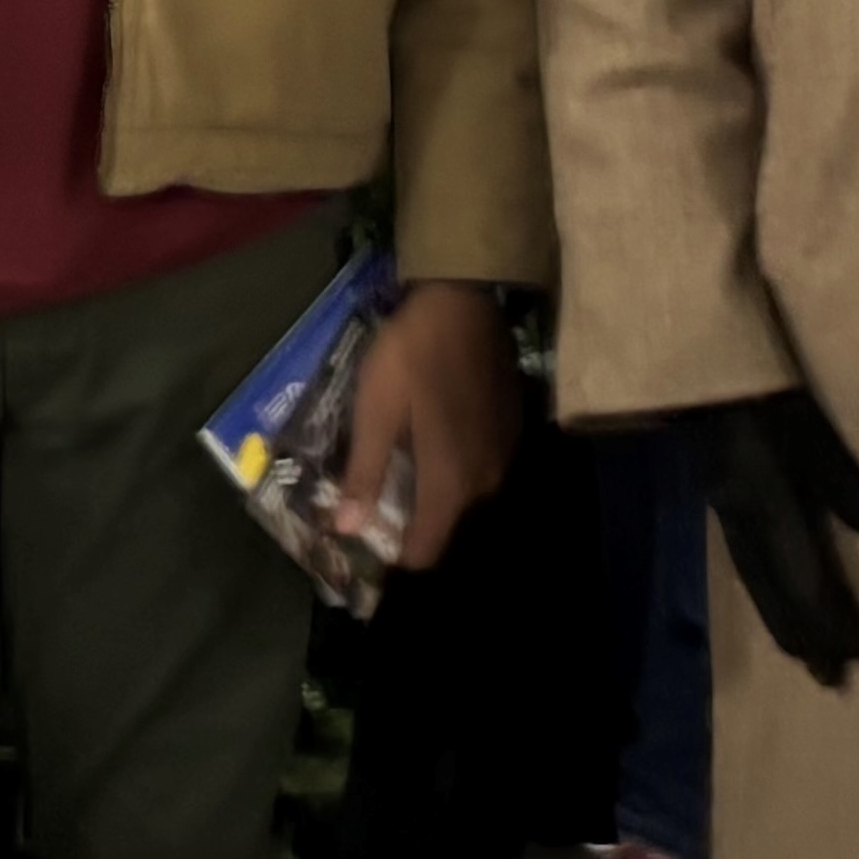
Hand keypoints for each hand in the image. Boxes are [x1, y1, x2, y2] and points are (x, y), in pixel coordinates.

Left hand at [336, 282, 519, 573]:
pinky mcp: (512, 432)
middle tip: (373, 502)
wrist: (465, 299)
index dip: (395, 559)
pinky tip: (431, 441)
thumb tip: (346, 529)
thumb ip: (364, 473)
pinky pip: (478, 470)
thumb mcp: (375, 410)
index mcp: (450, 483)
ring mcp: (504, 456)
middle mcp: (485, 481)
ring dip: (433, 495)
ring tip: (399, 471)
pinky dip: (454, 469)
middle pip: (446, 526)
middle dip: (410, 524)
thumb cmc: (412, 355)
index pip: (426, 552)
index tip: (367, 550)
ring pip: (463, 498)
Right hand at [691, 388, 858, 685]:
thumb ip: (837, 472)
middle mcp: (739, 515)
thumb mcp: (801, 415)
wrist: (683, 353)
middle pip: (774, 591)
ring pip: (756, 581)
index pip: (800, 577)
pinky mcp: (722, 497)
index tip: (857, 658)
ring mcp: (725, 509)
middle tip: (834, 683)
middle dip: (806, 638)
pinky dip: (767, 594)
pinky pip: (746, 562)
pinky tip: (778, 602)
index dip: (828, 620)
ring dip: (784, 623)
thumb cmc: (753, 375)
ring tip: (808, 659)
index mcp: (761, 499)